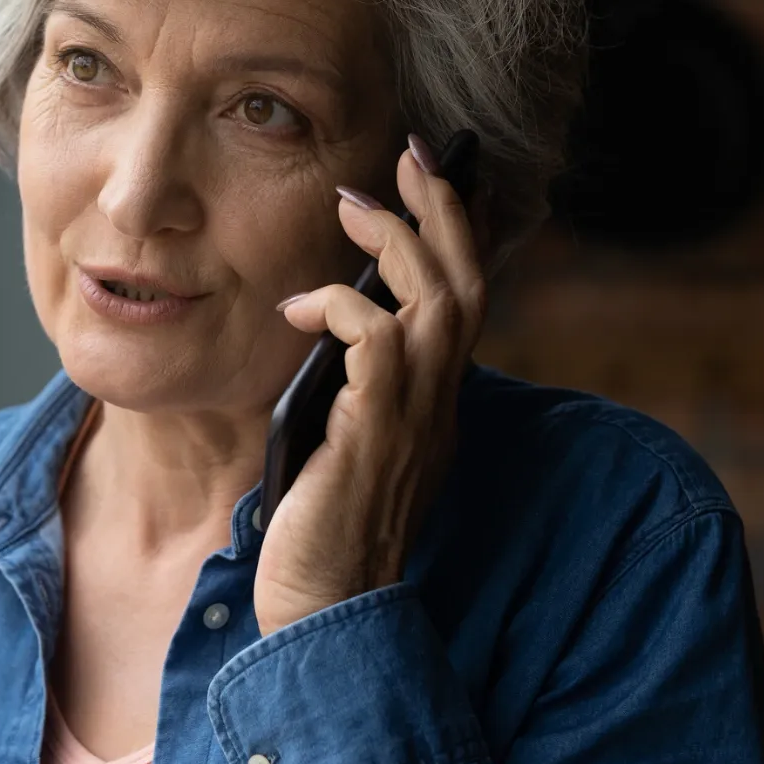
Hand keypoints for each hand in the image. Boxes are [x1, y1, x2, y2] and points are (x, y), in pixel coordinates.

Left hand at [254, 137, 486, 637]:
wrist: (324, 608)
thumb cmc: (320, 527)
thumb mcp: (342, 439)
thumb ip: (348, 387)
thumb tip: (319, 329)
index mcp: (433, 403)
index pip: (460, 302)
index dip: (451, 237)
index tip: (424, 181)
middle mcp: (438, 405)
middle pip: (465, 284)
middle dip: (441, 211)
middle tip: (409, 156)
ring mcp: (413, 419)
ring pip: (436, 300)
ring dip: (398, 242)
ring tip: (354, 207)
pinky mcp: (375, 433)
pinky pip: (379, 343)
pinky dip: (342, 309)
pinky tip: (299, 309)